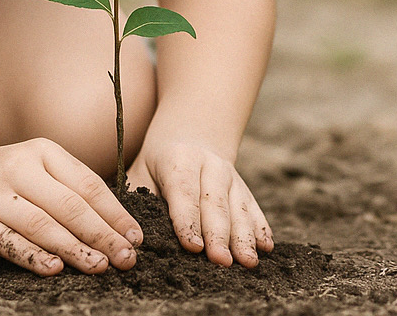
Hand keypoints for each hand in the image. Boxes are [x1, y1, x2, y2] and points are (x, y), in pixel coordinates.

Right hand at [0, 138, 143, 275]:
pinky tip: (54, 268)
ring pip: (41, 224)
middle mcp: (18, 168)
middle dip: (102, 234)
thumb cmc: (4, 179)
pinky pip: (7, 242)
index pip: (87, 184)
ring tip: (99, 266)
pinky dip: (33, 256)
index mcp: (43, 152)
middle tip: (125, 258)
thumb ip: (70, 190)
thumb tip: (118, 226)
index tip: (136, 238)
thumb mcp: (37, 170)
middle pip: (69, 205)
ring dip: (74, 248)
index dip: (115, 213)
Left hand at [128, 140, 273, 267]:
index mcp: (180, 159)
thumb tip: (131, 236)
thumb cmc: (156, 164)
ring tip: (248, 262)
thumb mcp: (140, 173)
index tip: (192, 247)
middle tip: (222, 262)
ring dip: (244, 236)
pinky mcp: (243, 187)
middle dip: (219, 234)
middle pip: (215, 203)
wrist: (190, 134)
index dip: (188, 220)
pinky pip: (254, 208)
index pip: (184, 192)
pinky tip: (266, 247)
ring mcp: (231, 176)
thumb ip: (138, 200)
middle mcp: (211, 165)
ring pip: (239, 207)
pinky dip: (261, 227)